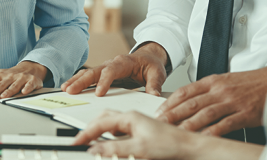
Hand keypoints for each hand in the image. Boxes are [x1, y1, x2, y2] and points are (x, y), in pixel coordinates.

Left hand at [0, 61, 46, 99]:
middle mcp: (10, 76)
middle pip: (1, 84)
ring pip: (14, 85)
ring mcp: (20, 78)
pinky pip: (29, 85)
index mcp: (0, 75)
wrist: (30, 68)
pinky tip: (24, 92)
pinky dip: (27, 88)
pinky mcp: (31, 81)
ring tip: (3, 96)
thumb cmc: (11, 74)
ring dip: (9, 91)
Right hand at [61, 42, 168, 96]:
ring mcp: (106, 67)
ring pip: (88, 73)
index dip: (104, 81)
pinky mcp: (103, 73)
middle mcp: (112, 63)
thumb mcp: (157, 73)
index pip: (111, 70)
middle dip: (82, 81)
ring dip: (76, 80)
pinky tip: (70, 87)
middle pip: (94, 71)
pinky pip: (89, 76)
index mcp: (124, 62)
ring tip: (65, 88)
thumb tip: (154, 95)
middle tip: (71, 90)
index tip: (98, 93)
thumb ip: (154, 84)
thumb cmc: (151, 64)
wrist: (148, 56)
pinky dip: (78, 80)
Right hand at [74, 110, 197, 159]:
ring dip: (99, 130)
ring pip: (111, 124)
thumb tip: (95, 149)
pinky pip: (119, 130)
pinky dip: (110, 135)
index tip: (76, 142)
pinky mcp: (141, 131)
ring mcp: (136, 124)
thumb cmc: (171, 143)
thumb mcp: (140, 149)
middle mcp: (131, 118)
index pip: (100, 123)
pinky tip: (110, 142)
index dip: (86, 133)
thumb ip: (116, 149)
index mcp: (129, 117)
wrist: (190, 146)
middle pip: (103, 119)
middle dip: (90, 128)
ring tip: (90, 140)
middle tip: (80, 140)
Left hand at [155, 68, 266, 135]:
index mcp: (212, 81)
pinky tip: (204, 138)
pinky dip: (214, 132)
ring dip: (190, 124)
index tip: (160, 110)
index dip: (171, 101)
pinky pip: (226, 124)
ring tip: (177, 132)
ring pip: (206, 114)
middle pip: (192, 103)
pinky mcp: (244, 114)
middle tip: (161, 122)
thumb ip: (207, 90)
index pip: (186, 90)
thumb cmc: (247, 82)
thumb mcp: (223, 80)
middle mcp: (219, 90)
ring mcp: (232, 102)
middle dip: (174, 113)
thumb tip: (187, 101)